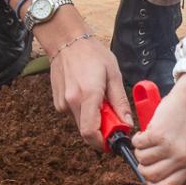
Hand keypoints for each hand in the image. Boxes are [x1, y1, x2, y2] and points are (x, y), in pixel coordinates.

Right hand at [34, 1, 129, 146]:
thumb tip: (127, 123)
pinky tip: (89, 94)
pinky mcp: (58, 102)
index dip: (103, 143)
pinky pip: (75, 115)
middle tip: (113, 117)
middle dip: (102, 131)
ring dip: (94, 120)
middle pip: (87, 132)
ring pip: (81, 124)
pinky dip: (85, 111)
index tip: (115, 139)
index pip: (91, 133)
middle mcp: (71, 103)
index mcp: (87, 96)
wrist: (66, 41)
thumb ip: (120, 101)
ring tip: (101, 99)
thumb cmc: (92, 53)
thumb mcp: (113, 74)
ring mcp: (62, 103)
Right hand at [134, 75, 185, 184]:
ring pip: (142, 159)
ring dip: (140, 150)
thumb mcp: (184, 150)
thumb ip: (171, 167)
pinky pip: (138, 144)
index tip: (148, 180)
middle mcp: (180, 159)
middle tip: (146, 155)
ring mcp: (169, 147)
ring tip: (149, 140)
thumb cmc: (183, 126)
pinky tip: (146, 132)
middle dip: (143, 166)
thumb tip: (150, 184)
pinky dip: (137, 138)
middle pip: (150, 175)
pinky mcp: (158, 135)